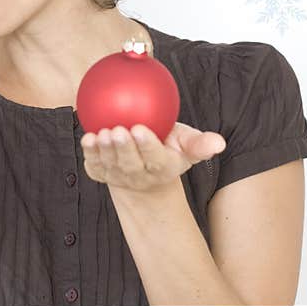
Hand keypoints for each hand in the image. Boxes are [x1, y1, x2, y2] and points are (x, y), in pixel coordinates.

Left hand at [80, 122, 225, 195]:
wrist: (143, 170)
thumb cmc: (168, 148)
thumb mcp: (186, 145)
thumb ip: (200, 143)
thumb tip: (218, 142)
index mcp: (162, 168)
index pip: (154, 159)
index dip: (146, 146)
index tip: (139, 128)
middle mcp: (139, 176)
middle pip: (130, 164)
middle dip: (123, 148)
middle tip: (117, 130)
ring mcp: (118, 177)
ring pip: (110, 165)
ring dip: (104, 150)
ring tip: (101, 133)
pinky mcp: (101, 174)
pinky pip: (94, 165)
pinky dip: (89, 154)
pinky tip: (87, 138)